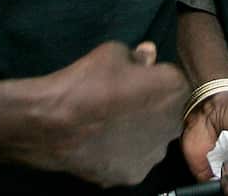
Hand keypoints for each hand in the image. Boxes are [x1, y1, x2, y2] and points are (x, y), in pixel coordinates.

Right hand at [23, 40, 187, 187]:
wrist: (52, 123)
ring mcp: (154, 154)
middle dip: (153, 105)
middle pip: (168, 111)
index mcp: (174, 89)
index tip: (135, 78)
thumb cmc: (87, 81)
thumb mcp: (114, 52)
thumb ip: (138, 56)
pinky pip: (135, 159)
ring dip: (142, 130)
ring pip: (154, 138)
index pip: (174, 80)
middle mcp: (173, 124)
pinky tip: (105, 143)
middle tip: (123, 101)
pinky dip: (124, 152)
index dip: (154, 77)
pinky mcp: (134, 175)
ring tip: (112, 124)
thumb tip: (149, 54)